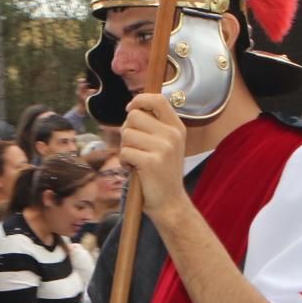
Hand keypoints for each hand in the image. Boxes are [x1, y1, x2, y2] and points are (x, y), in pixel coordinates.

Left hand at [119, 93, 188, 222]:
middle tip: (134, 147)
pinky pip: (124, 151)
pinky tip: (134, 170)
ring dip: (125, 148)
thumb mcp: (166, 145)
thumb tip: (132, 107)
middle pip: (134, 116)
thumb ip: (154, 125)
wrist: (170, 203)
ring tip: (136, 160)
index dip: (139, 100)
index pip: (157, 99)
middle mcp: (172, 135)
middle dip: (126, 131)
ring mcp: (163, 148)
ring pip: (126, 134)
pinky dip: (124, 162)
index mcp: (177, 127)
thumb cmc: (161, 173)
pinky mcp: (151, 162)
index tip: (130, 109)